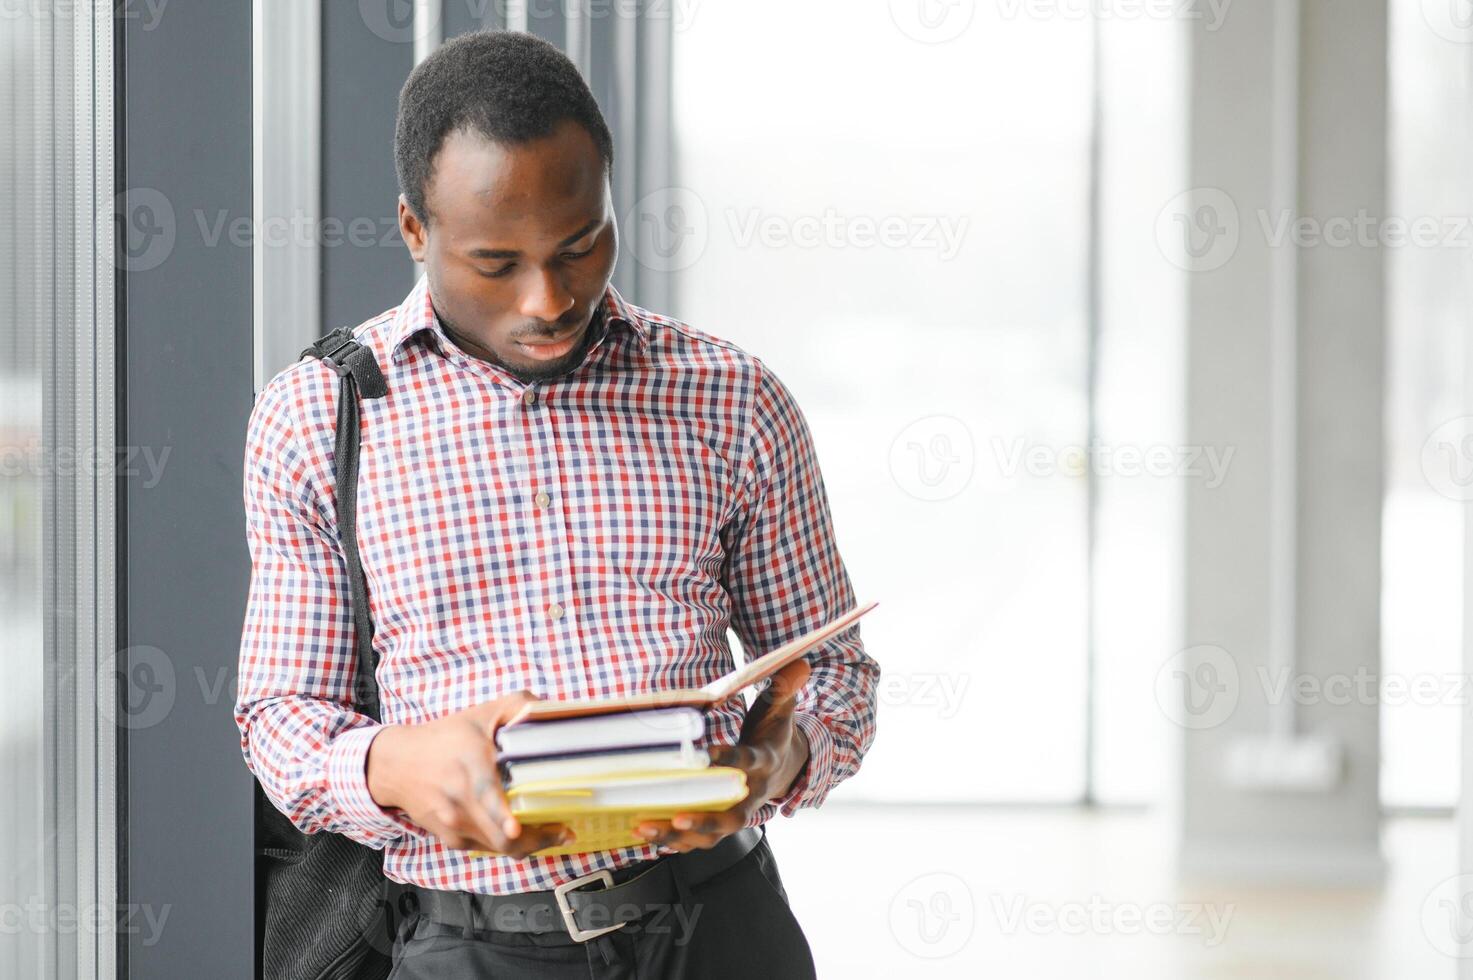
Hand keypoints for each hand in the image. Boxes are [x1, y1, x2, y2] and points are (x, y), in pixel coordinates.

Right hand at [365, 691, 571, 857]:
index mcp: (470, 765)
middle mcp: (459, 800)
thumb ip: (519, 706)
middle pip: (500, 836)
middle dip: (537, 840)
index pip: (484, 794)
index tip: (515, 828)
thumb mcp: (481, 714)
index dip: (501, 816)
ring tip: (550, 833)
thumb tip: (552, 710)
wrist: (396, 765)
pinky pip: (487, 849)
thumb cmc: (444, 738)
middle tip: (563, 832)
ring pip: (498, 848)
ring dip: (528, 845)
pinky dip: (507, 844)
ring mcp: (454, 823)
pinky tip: (520, 832)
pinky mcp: (451, 838)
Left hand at [634, 658, 811, 852]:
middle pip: (733, 817)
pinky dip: (671, 840)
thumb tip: (800, 662)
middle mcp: (751, 794)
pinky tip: (643, 834)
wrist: (784, 766)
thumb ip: (785, 687)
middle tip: (677, 817)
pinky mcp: (719, 822)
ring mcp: (735, 812)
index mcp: (764, 762)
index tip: (702, 756)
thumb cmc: (773, 733)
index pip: (747, 762)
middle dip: (705, 820)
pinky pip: (696, 839)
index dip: (728, 760)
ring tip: (645, 828)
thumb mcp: (781, 708)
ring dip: (678, 836)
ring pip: (710, 835)